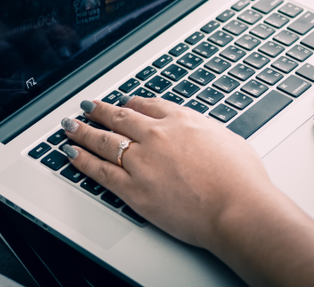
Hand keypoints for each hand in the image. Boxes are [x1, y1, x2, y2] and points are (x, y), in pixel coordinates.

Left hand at [60, 97, 281, 250]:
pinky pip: (100, 171)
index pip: (147, 105)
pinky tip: (72, 154)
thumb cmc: (243, 182)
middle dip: (99, 111)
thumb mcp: (228, 140)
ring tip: (70, 126)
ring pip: (104, 141)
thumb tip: (203, 135)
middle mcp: (156, 136)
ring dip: (83, 131)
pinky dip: (83, 160)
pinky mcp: (134, 189)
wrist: (238, 209)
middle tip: (87, 107)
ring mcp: (142, 162)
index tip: (122, 104)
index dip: (130, 104)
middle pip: (119, 117)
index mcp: (180, 121)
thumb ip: (206, 133)